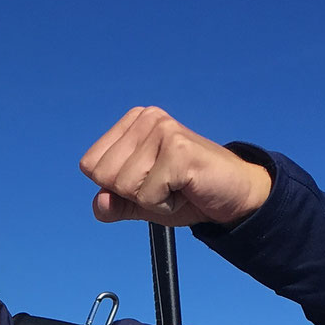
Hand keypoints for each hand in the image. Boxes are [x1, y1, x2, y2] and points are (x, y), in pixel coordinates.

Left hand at [79, 107, 271, 227]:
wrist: (234, 196)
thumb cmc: (188, 194)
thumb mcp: (142, 203)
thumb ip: (116, 204)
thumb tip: (99, 204)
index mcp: (132, 124)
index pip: (91, 165)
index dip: (116, 188)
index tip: (149, 183)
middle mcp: (146, 119)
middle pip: (105, 176)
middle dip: (133, 195)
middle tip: (165, 186)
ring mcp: (163, 130)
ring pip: (125, 186)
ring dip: (152, 201)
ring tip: (177, 187)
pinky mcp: (178, 149)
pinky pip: (148, 195)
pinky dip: (165, 205)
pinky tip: (186, 190)